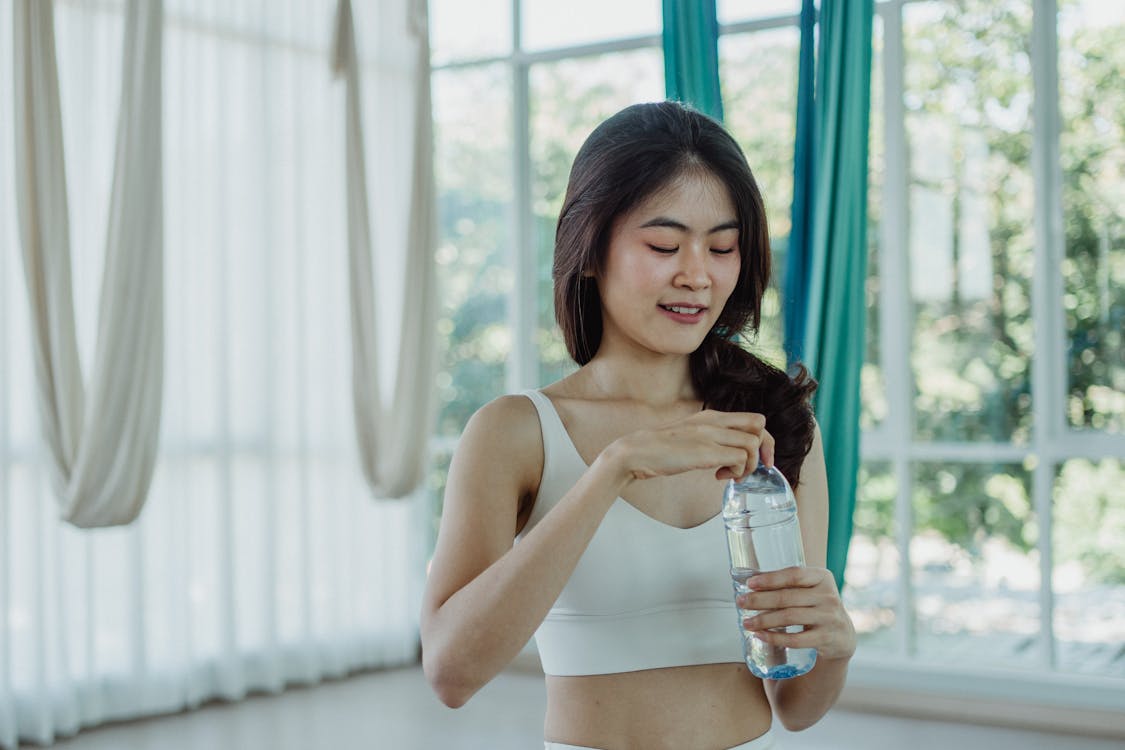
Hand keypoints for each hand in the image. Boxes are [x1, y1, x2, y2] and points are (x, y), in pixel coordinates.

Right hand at [605, 409, 774, 483]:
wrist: (636, 452)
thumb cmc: (661, 449)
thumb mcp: (691, 435)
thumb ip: (710, 438)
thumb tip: (730, 453)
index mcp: (711, 417)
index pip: (753, 419)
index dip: (763, 440)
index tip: (758, 459)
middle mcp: (714, 421)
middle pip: (760, 426)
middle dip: (766, 449)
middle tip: (756, 467)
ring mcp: (709, 435)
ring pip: (753, 444)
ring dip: (749, 465)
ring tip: (730, 475)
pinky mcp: (705, 452)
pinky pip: (739, 459)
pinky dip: (736, 472)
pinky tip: (718, 477)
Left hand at [736, 567, 855, 661]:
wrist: (841, 635)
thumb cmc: (817, 607)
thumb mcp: (810, 590)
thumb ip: (787, 585)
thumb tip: (751, 582)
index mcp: (822, 577)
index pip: (794, 574)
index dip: (770, 578)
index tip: (750, 583)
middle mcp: (828, 595)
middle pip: (787, 597)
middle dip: (760, 600)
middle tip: (741, 603)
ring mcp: (829, 617)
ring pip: (789, 617)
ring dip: (763, 620)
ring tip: (746, 623)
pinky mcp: (826, 638)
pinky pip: (796, 639)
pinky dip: (775, 637)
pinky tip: (760, 635)